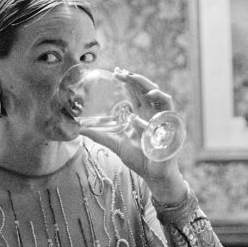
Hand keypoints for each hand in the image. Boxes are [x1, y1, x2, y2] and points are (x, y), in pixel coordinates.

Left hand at [77, 68, 185, 201]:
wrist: (154, 174)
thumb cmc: (138, 159)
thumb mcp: (115, 143)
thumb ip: (98, 134)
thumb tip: (78, 128)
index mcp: (140, 114)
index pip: (134, 92)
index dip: (127, 81)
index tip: (115, 72)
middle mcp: (151, 112)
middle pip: (143, 89)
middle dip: (132, 78)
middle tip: (119, 71)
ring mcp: (160, 116)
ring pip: (156, 92)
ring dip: (144, 83)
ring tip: (131, 76)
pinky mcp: (169, 123)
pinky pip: (168, 105)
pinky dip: (160, 97)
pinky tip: (150, 93)